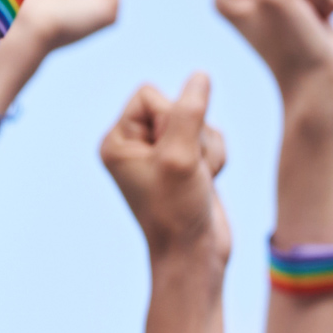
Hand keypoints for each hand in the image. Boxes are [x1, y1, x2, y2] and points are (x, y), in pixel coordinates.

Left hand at [99, 72, 231, 266]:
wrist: (194, 257)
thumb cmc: (178, 211)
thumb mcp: (180, 157)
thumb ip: (189, 112)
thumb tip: (200, 75)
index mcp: (116, 141)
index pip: (147, 95)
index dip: (170, 116)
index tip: (171, 154)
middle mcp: (134, 145)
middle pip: (177, 105)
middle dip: (193, 135)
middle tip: (187, 171)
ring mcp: (161, 154)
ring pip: (199, 122)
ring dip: (207, 149)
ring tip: (198, 180)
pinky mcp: (185, 163)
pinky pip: (210, 137)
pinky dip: (216, 158)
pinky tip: (208, 182)